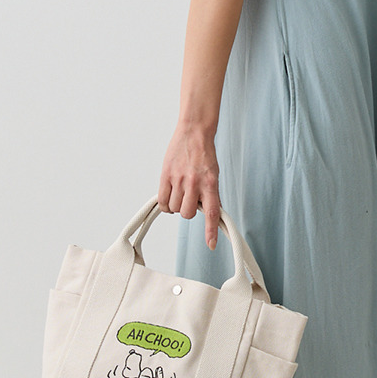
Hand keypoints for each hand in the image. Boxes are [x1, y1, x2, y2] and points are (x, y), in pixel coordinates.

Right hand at [158, 122, 221, 249]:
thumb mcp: (214, 175)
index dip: (211, 231)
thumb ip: (211, 194)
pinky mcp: (166, 176)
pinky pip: (162, 201)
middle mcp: (195, 183)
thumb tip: (210, 214)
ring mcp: (179, 180)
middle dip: (188, 211)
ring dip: (176, 206)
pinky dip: (165, 204)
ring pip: (174, 209)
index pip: (212, 213)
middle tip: (190, 200)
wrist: (194, 132)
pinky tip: (169, 197)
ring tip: (180, 193)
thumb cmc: (205, 154)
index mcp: (211, 184)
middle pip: (187, 214)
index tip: (211, 245)